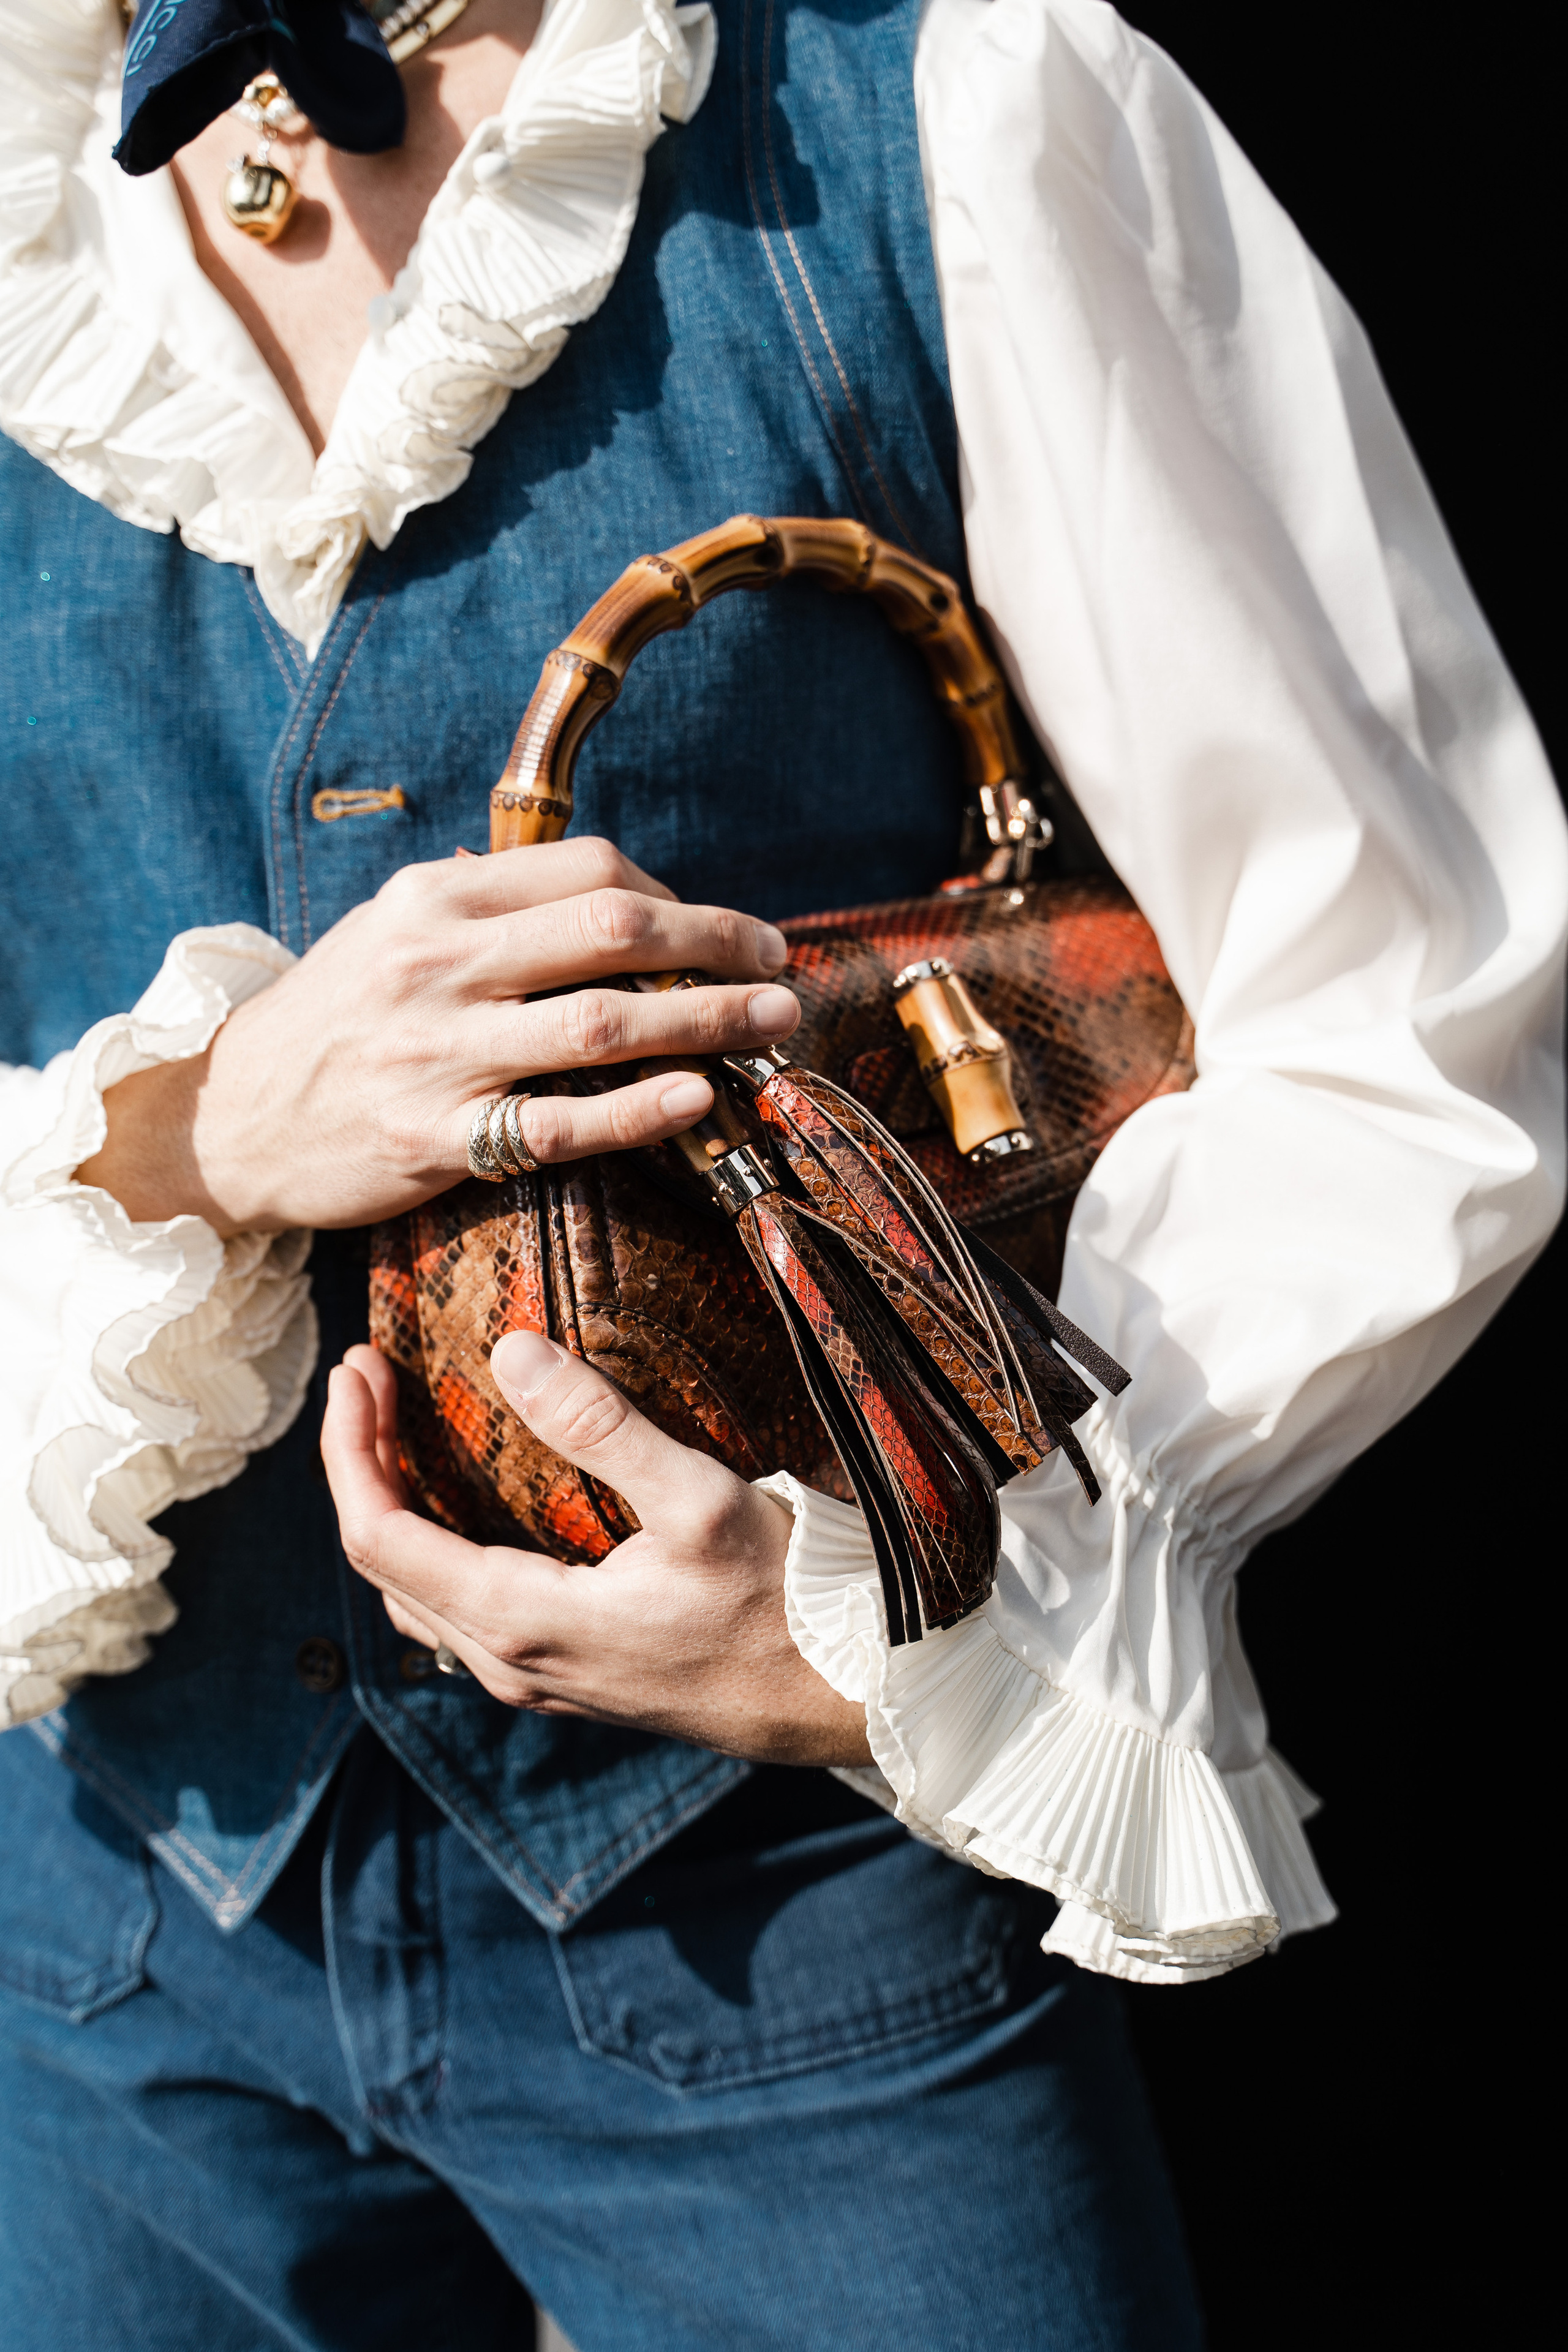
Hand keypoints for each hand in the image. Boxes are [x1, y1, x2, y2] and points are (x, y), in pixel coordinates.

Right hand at [76, 839, 799, 1233]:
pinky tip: (698, 1099)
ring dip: (706, 1020)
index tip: (727, 931)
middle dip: (718, 944)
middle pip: (613, 931)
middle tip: (781, 968)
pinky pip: (557, 1122)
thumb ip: (494, 913)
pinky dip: (638, 1110)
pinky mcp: (434, 1136)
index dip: (680, 898)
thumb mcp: (396, 933)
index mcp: (437, 898)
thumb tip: (619, 904)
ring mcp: (437, 1051)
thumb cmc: (334, 1022)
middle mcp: (439, 962)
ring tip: (772, 1024)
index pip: (588, 872)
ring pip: (602, 1023)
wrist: (232, 1118)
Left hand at [320, 1333, 872, 1768]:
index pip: (380, 1536)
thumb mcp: (699, 1499)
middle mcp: (510, 1663)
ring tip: (400, 1424)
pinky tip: (464, 1498)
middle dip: (363, 1463)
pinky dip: (437, 1544)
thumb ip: (600, 1425)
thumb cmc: (783, 1603)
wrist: (842, 1700)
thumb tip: (510, 1350)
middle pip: (384, 1564)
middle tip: (371, 1375)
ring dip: (395, 1505)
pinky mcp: (565, 1676)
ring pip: (419, 1593)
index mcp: (522, 1621)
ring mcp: (536, 1677)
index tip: (360, 1368)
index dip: (351, 1447)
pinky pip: (461, 1611)